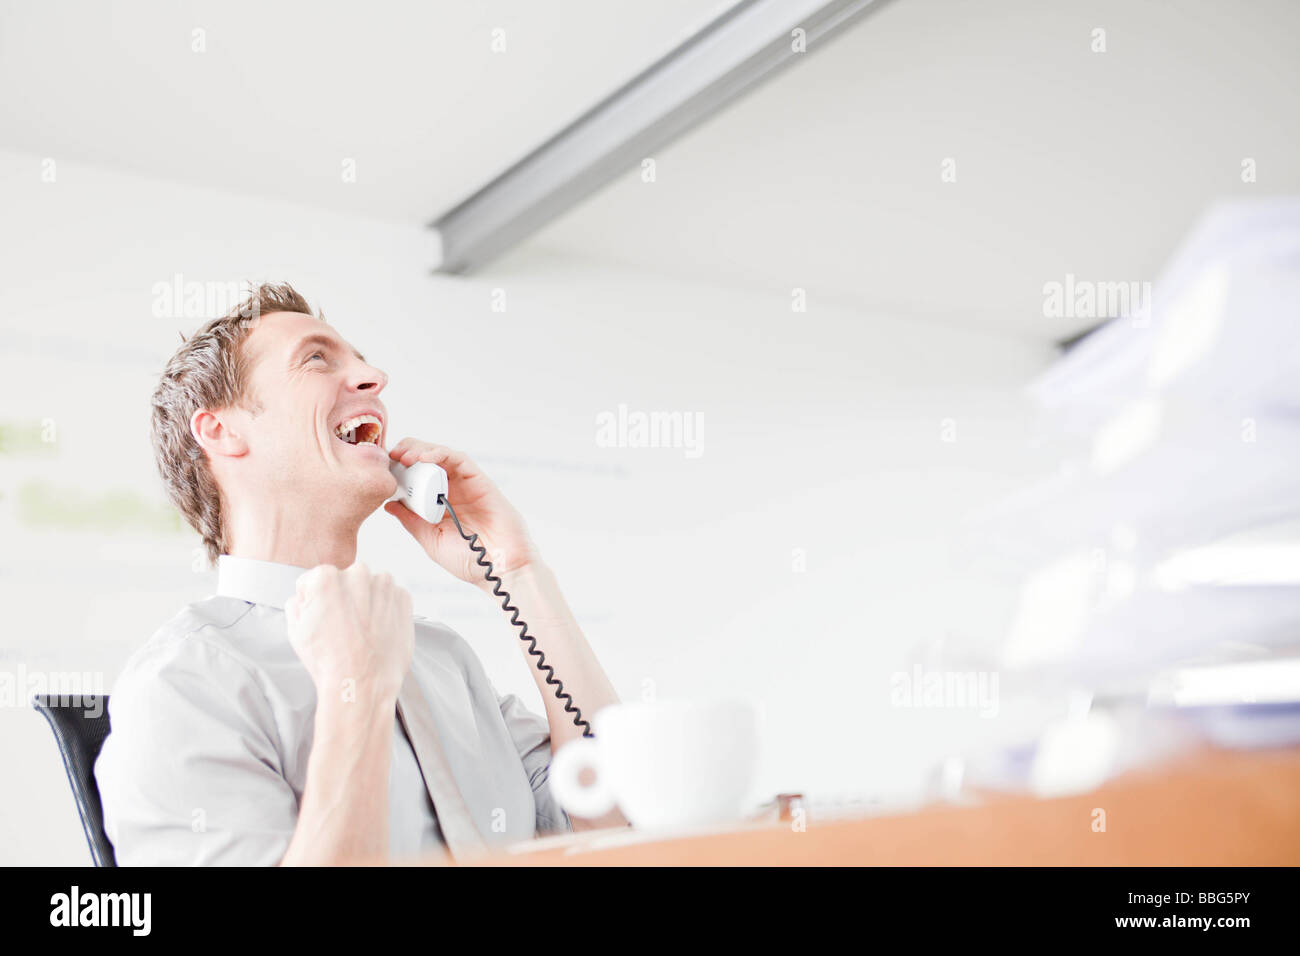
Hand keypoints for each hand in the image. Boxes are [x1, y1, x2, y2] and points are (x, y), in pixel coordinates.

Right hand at [284, 562, 413, 704]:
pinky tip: (376, 631)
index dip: (315, 601)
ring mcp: (384, 585)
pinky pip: (390, 598)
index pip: (315, 580)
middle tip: (342, 626)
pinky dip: (385, 610)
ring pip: (370, 587)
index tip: (321, 617)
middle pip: (345, 580)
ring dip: (366, 601)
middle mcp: (357, 574)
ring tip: (360, 631)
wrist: (364, 683)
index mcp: (326, 577)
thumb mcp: (296, 630)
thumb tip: (302, 596)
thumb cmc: (329, 661)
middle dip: (343, 597)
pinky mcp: (403, 598)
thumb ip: (296, 603)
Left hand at [383, 440, 540, 589]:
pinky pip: (460, 459)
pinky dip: (441, 453)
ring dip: (421, 450)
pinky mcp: (480, 481)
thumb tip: (389, 504)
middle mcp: (452, 491)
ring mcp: (466, 485)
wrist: (499, 570)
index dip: (398, 469)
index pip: (416, 478)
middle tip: (390, 456)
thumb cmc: (468, 561)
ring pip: (442, 455)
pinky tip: (424, 458)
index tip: (382, 469)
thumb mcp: (431, 540)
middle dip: (406, 453)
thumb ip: (412, 521)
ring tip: (403, 455)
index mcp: (439, 505)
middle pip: (427, 461)